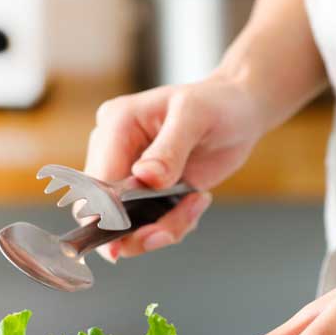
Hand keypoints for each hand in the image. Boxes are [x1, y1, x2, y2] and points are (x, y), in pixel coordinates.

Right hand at [85, 74, 269, 257]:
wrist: (238, 112)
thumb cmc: (217, 103)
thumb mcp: (195, 116)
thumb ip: (170, 148)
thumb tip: (145, 177)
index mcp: (116, 125)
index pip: (97, 180)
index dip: (109, 214)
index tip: (137, 231)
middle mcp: (116, 152)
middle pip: (106, 212)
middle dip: (139, 230)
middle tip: (172, 231)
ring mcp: (132, 176)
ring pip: (129, 226)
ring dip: (164, 227)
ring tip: (198, 202)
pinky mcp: (151, 193)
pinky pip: (152, 224)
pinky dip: (176, 223)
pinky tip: (198, 199)